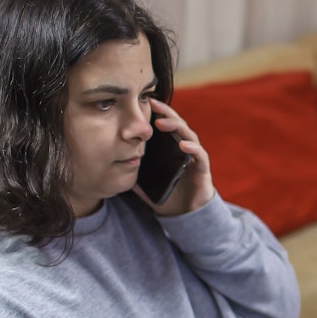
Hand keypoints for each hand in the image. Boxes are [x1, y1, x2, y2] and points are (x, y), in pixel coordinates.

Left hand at [136, 99, 214, 214]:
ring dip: (176, 127)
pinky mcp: (203, 170)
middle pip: (178, 125)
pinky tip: (182, 145)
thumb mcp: (146, 182)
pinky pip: (200, 156)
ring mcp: (195, 159)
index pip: (166, 126)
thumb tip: (114, 165)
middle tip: (153, 104)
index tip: (145, 102)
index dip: (158, 113)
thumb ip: (134, 172)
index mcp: (172, 150)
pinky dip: (192, 148)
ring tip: (162, 123)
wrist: (185, 215)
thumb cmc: (168, 196)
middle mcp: (185, 150)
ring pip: (189, 135)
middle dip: (166, 114)